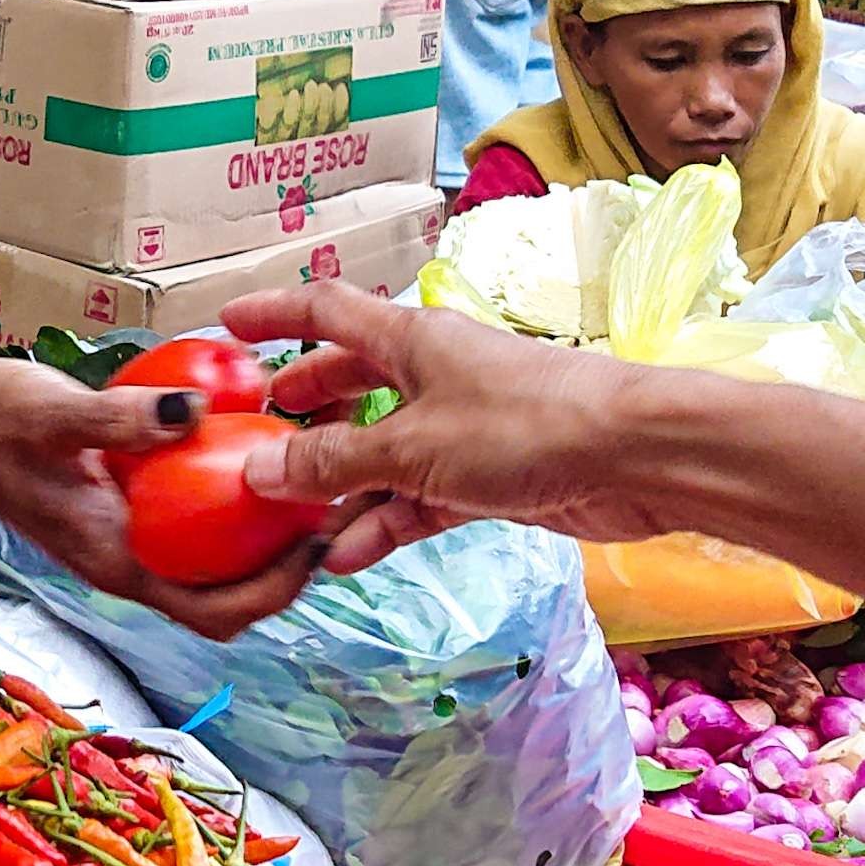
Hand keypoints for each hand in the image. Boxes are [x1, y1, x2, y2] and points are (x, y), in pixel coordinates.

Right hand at [0, 358, 318, 639]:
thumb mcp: (50, 412)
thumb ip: (117, 417)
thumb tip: (191, 413)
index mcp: (118, 561)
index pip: (213, 611)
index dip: (275, 591)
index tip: (319, 543)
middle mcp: (133, 558)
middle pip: (231, 593)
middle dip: (290, 563)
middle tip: (338, 502)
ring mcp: (133, 534)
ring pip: (218, 557)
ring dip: (269, 529)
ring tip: (316, 471)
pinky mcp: (132, 505)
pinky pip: (198, 516)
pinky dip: (233, 492)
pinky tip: (259, 439)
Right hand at [220, 282, 656, 562]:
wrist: (636, 457)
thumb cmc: (531, 425)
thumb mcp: (412, 446)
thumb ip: (334, 462)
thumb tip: (262, 470)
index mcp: (410, 339)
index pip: (325, 310)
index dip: (274, 313)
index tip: (228, 326)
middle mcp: (433, 374)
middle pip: (352, 381)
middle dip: (304, 409)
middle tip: (258, 436)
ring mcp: (463, 426)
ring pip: (383, 451)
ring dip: (340, 486)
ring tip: (292, 523)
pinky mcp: (490, 475)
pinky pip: (419, 497)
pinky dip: (385, 522)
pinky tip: (349, 555)